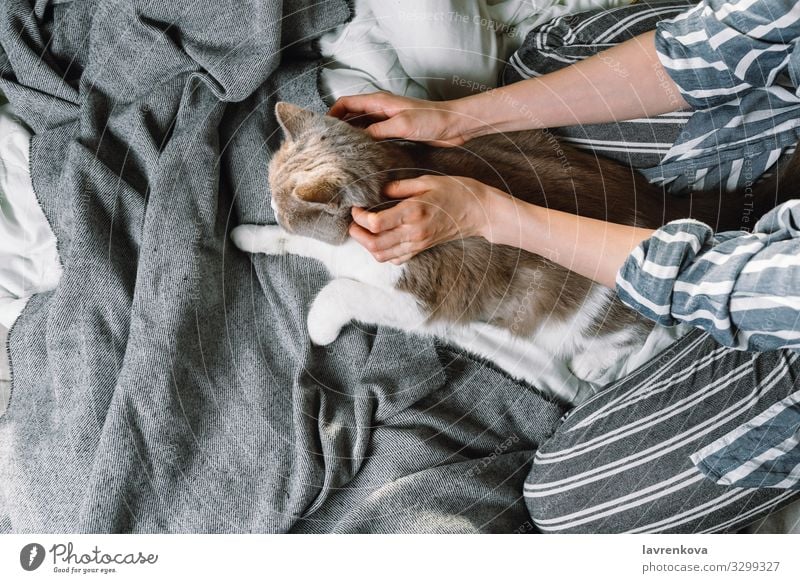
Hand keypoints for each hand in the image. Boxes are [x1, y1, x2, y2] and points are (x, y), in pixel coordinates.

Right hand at [328, 92, 476, 146]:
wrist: (455, 125)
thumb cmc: (432, 120)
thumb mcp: (402, 125)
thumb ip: (378, 131)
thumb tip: (356, 140)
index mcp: (379, 102)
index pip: (346, 103)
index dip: (332, 114)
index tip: (322, 128)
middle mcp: (381, 110)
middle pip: (351, 116)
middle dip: (338, 128)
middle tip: (327, 145)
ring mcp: (388, 121)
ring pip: (362, 128)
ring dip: (352, 138)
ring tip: (341, 154)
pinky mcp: (396, 133)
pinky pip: (374, 138)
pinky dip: (366, 145)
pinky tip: (363, 157)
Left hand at [349, 175, 497, 263]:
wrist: (479, 212)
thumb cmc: (456, 191)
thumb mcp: (427, 181)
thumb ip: (399, 187)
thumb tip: (378, 191)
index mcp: (413, 212)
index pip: (376, 224)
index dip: (360, 217)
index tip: (357, 207)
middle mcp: (414, 232)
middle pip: (374, 244)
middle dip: (357, 233)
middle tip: (354, 221)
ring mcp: (418, 244)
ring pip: (382, 255)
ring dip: (367, 245)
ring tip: (363, 230)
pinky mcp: (421, 249)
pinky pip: (395, 259)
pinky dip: (382, 252)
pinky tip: (381, 239)